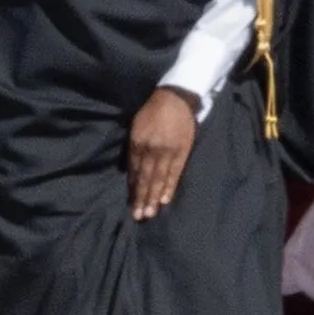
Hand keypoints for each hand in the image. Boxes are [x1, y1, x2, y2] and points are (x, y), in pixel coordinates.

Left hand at [127, 87, 197, 220]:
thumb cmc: (152, 111)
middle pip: (145, 178)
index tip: (131, 204)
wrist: (175, 97)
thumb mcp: (136, 126)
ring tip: (150, 213)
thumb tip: (131, 170)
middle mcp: (151, 149)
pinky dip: (169, 187)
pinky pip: (175, 173)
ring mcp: (168, 152)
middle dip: (141, 198)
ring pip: (159, 179)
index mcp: (138, 142)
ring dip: (153, 197)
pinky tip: (165, 200)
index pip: (134, 171)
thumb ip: (134, 148)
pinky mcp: (182, 152)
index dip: (133, 189)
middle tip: (139, 216)